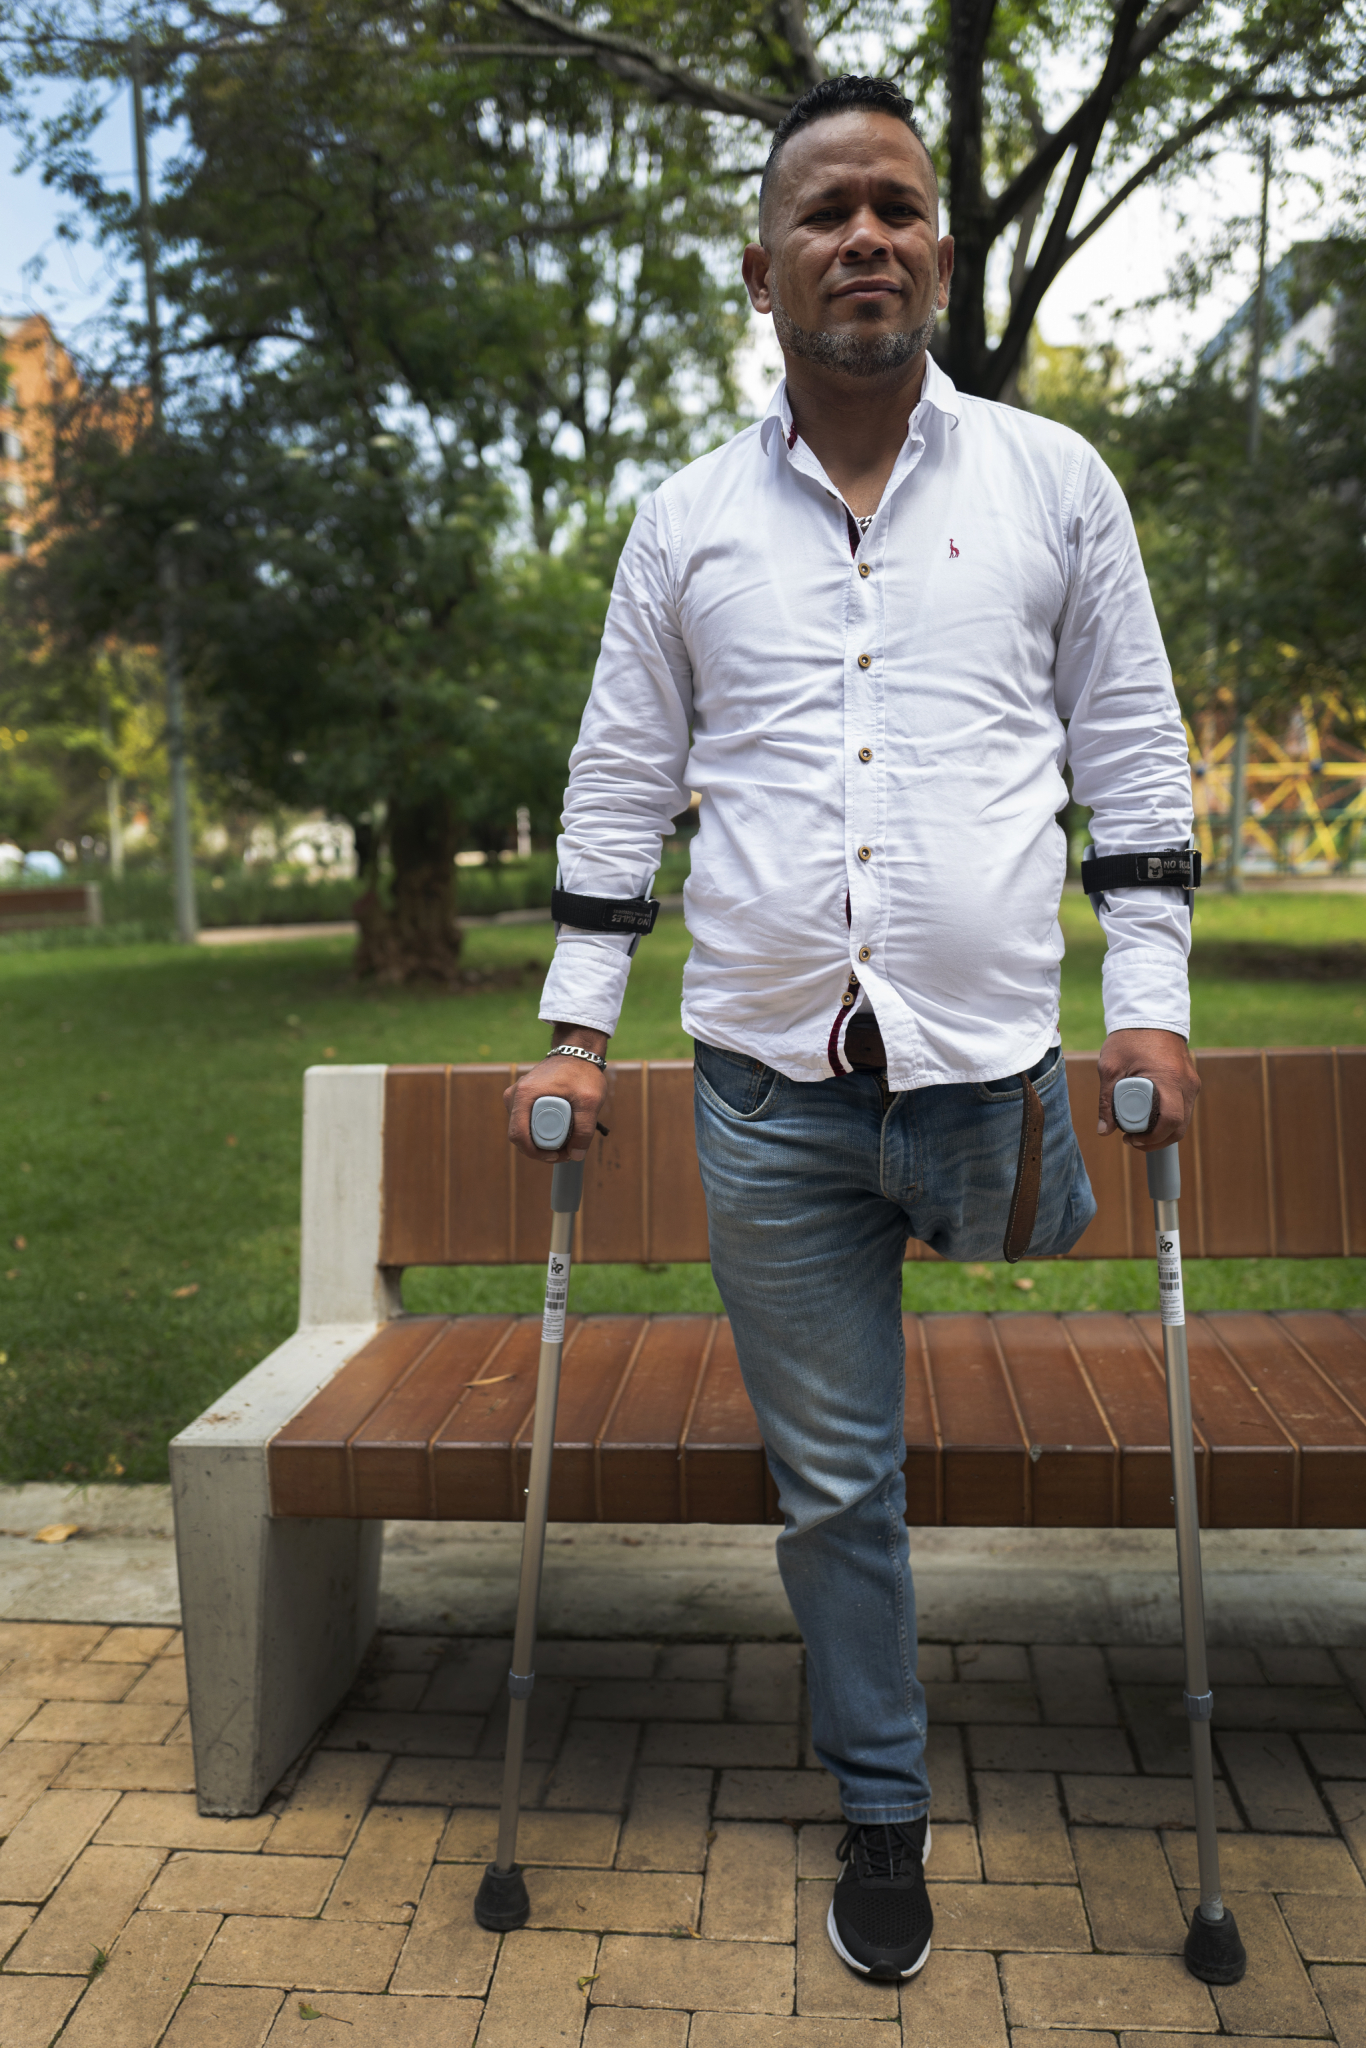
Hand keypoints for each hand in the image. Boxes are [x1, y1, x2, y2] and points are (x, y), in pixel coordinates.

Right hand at [505, 1028, 609, 1162]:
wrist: (577, 1051)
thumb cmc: (582, 1072)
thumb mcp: (590, 1101)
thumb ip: (585, 1129)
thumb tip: (576, 1156)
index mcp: (524, 1095)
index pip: (519, 1135)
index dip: (536, 1153)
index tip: (558, 1155)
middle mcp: (514, 1096)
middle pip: (520, 1136)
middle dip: (541, 1150)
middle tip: (566, 1152)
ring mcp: (516, 1097)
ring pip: (524, 1130)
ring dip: (542, 1141)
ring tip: (567, 1141)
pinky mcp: (522, 1099)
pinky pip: (527, 1122)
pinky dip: (542, 1130)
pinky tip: (561, 1131)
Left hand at [1097, 1029, 1198, 1150]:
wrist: (1149, 1013)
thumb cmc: (1129, 1038)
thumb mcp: (1110, 1068)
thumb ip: (1106, 1100)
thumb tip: (1104, 1131)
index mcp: (1169, 1079)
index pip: (1170, 1121)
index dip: (1152, 1138)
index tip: (1131, 1139)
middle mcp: (1187, 1083)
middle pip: (1180, 1126)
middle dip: (1157, 1140)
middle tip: (1132, 1140)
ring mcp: (1192, 1082)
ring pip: (1183, 1119)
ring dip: (1162, 1130)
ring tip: (1137, 1129)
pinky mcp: (1190, 1081)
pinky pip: (1183, 1107)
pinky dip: (1168, 1117)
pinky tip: (1149, 1117)